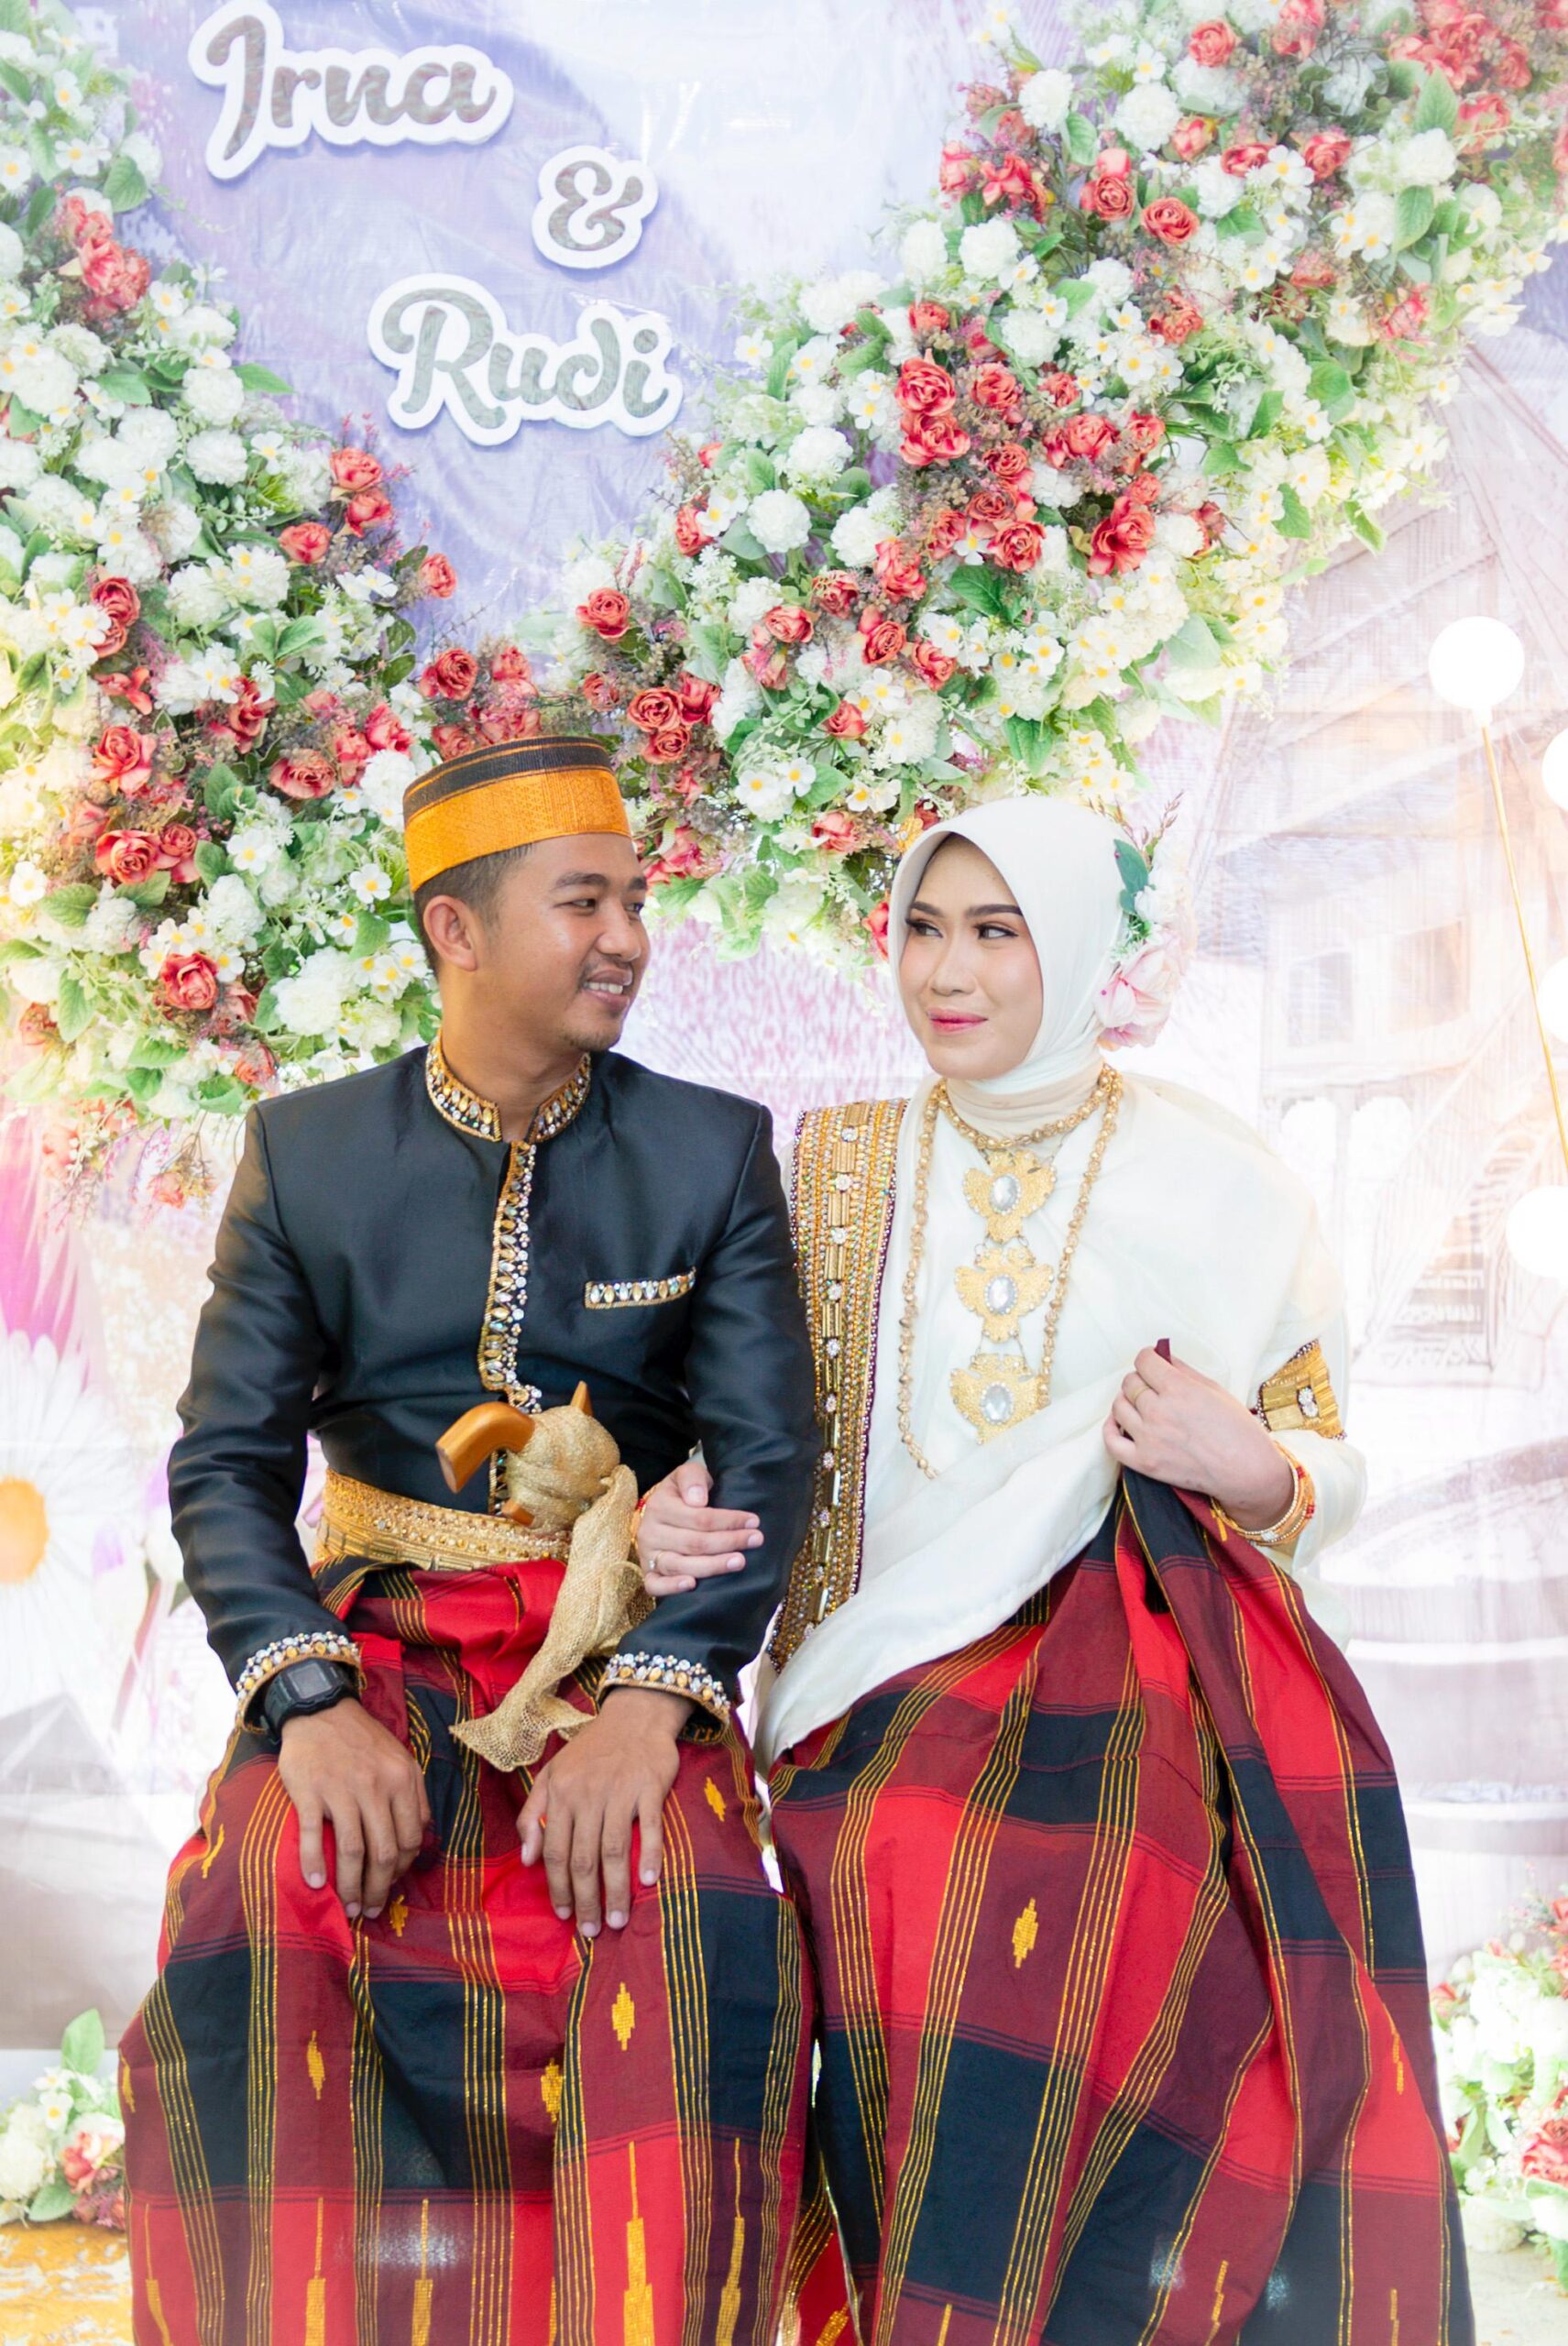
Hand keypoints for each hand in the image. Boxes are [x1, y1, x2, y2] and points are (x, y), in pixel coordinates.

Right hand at [277, 1698, 430, 1921]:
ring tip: (348, 1908)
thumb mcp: (401, 1760)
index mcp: (403, 1780)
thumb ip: (413, 1797)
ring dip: (350, 1887)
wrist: (321, 1709)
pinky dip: (314, 1864)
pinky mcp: (310, 1791)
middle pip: (383, 1853)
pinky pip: (312, 1835)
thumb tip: (418, 1841)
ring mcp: (342, 1790)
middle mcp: (376, 1787)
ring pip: (352, 1851)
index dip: (401, 1871)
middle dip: (378, 1890)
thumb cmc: (362, 1740)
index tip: (390, 1887)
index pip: (411, 1840)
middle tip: (369, 1911)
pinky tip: (316, 1883)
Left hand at [517, 1687, 687, 1936]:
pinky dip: (650, 1855)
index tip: (564, 1915)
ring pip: (614, 1851)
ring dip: (616, 1890)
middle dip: (586, 1900)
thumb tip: (526, 1860)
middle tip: (592, 1930)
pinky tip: (649, 1881)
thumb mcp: (551, 1775)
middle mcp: (588, 1795)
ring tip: (617, 1920)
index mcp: (561, 1794)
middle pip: (584, 1858)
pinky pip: (650, 1827)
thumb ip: (533, 1815)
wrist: (634, 1716)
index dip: (558, 1888)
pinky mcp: (650, 1787)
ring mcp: (620, 1791)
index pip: (556, 1851)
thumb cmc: (591, 1751)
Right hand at [636, 1458, 761, 1598]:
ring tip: (739, 1562)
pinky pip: (654, 1585)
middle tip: (755, 1540)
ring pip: (679, 1565)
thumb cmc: (683, 1493)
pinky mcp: (648, 1574)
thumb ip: (692, 1478)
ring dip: (712, 1566)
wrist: (663, 1509)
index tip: (753, 1521)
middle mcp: (650, 1532)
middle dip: (728, 1542)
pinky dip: (671, 1587)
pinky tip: (692, 1585)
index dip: (728, 1521)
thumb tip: (698, 1500)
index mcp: (660, 1506)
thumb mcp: (687, 1475)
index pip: (699, 1518)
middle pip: (694, 1542)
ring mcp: (648, 1555)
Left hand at [1103, 1346, 1294, 1527]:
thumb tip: (1162, 1357)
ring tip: (1140, 1404)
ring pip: (1119, 1407)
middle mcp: (1159, 1411)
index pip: (1143, 1361)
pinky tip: (1119, 1423)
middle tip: (1152, 1386)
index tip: (1152, 1362)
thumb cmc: (1238, 1430)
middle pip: (1130, 1383)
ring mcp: (1149, 1438)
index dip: (1148, 1358)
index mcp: (1178, 1389)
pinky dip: (1111, 1429)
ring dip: (1127, 1401)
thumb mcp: (1215, 1390)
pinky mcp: (1145, 1462)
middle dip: (1140, 1380)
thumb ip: (1184, 1371)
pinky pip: (1112, 1442)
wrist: (1247, 1472)